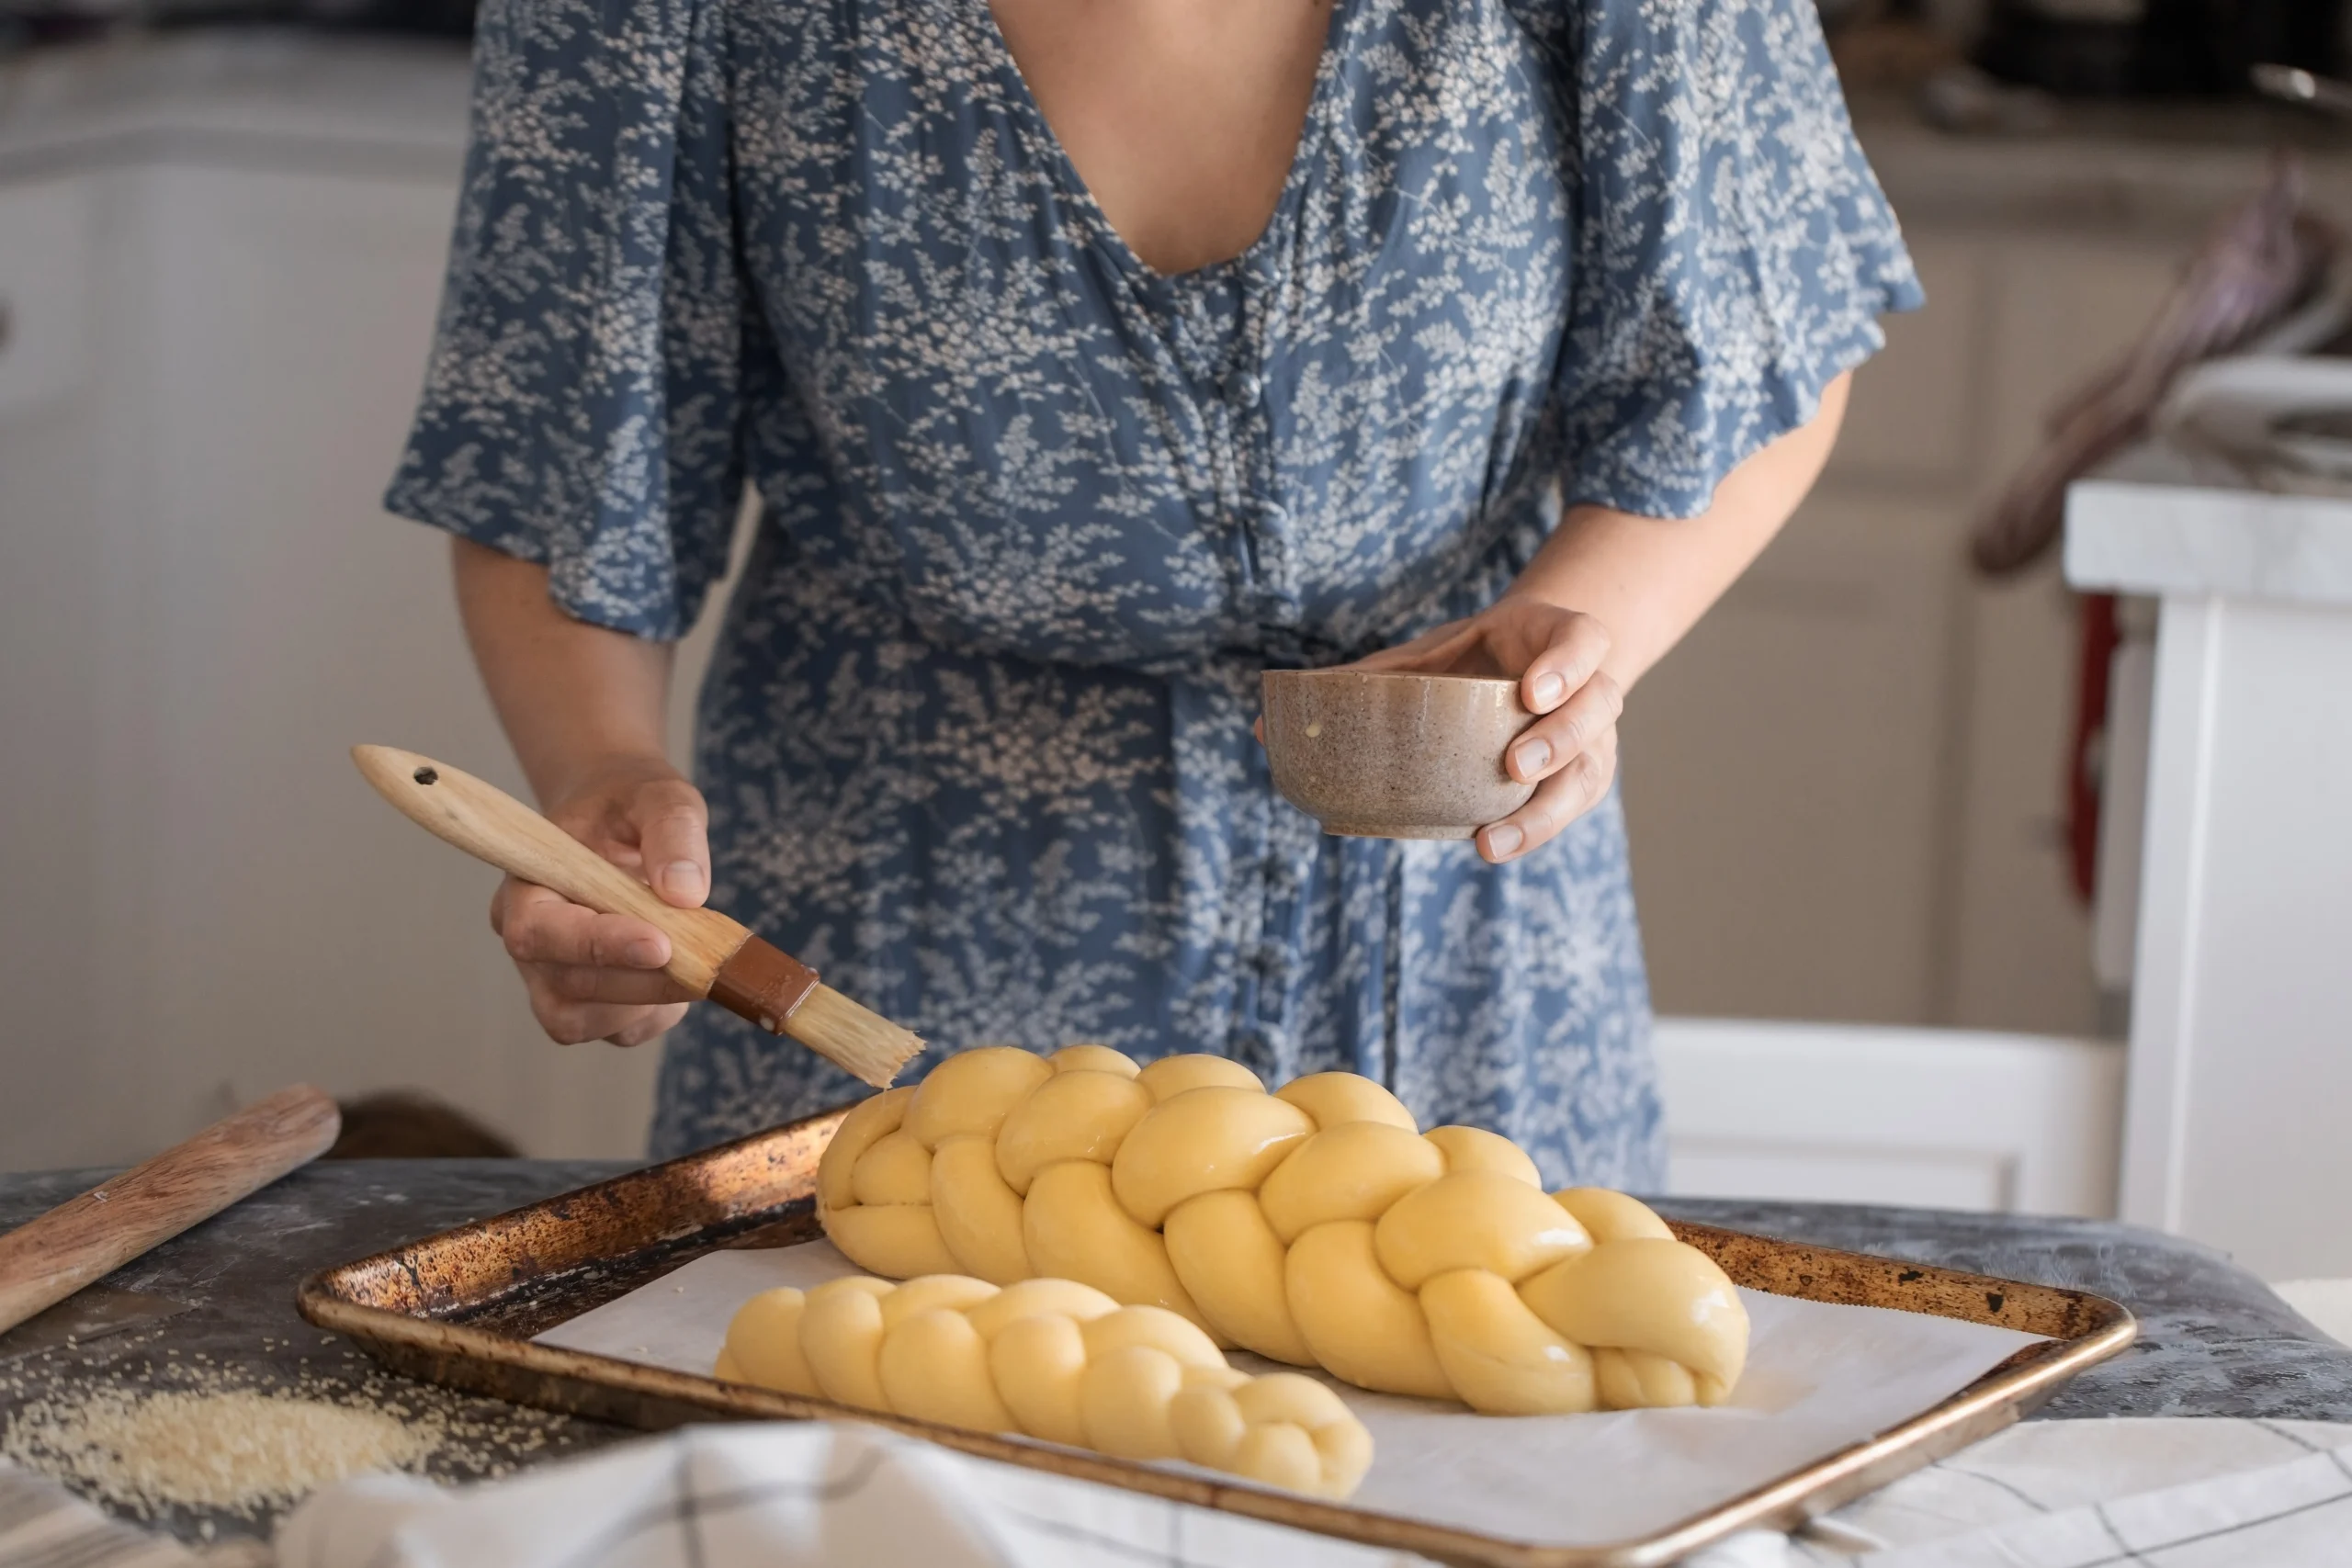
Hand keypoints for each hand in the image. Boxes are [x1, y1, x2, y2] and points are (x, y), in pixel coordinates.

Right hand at [489, 756, 708, 1045]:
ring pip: (586, 1020)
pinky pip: (619, 1029)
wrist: (620, 820)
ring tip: (695, 958)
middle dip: (643, 980)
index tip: (660, 944)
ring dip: (650, 1001)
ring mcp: (551, 978)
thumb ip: (672, 831)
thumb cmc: (629, 805)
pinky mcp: (587, 1003)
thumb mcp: (658, 795)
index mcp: (525, 887)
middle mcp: (529, 941)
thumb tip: (685, 892)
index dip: (597, 945)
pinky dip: (659, 1013)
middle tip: (707, 961)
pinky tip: (684, 972)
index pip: (539, 932)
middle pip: (568, 986)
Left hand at [1349, 595, 1622, 863]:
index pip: (1584, 641)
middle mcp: (1591, 688)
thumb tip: (1281, 720)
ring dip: (1545, 811)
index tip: (1531, 691)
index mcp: (1563, 638)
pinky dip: (1534, 830)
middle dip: (1561, 739)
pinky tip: (1494, 846)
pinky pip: (1569, 809)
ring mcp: (1593, 738)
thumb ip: (1377, 675)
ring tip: (1491, 840)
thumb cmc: (1478, 653)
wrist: (1530, 662)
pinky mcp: (1580, 778)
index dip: (1567, 665)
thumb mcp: (1437, 648)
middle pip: (1596, 710)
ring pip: (1588, 775)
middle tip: (1515, 764)